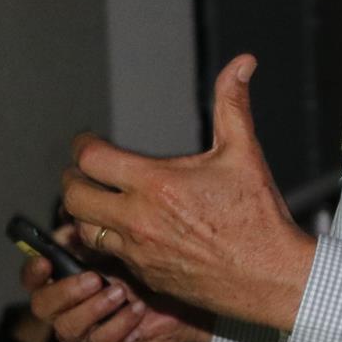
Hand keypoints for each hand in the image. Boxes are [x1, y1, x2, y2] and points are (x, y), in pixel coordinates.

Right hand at [22, 246, 210, 341]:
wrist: (186, 298)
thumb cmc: (146, 268)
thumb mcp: (117, 245)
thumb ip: (89, 235)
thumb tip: (68, 225)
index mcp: (65, 280)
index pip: (33, 279)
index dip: (32, 271)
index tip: (46, 261)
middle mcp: (68, 308)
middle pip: (42, 307)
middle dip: (64, 291)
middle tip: (94, 278)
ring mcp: (85, 332)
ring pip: (67, 328)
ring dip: (93, 308)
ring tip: (120, 292)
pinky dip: (119, 323)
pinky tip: (137, 309)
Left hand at [58, 54, 316, 333]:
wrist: (268, 276)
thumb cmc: (258, 217)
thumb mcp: (244, 153)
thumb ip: (233, 104)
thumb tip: (242, 64)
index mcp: (156, 184)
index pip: (90, 160)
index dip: (83, 145)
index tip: (89, 141)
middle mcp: (138, 220)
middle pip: (73, 197)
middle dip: (72, 179)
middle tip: (83, 171)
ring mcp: (137, 252)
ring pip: (84, 230)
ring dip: (85, 213)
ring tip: (100, 200)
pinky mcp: (144, 276)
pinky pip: (107, 257)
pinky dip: (106, 241)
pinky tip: (125, 230)